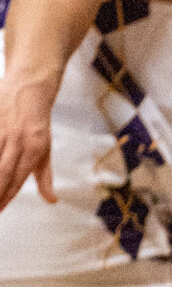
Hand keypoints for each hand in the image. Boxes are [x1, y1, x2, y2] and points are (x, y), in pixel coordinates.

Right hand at [0, 75, 54, 209]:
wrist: (30, 85)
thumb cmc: (37, 123)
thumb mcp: (46, 148)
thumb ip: (45, 176)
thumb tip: (52, 200)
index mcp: (35, 149)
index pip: (18, 180)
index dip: (7, 197)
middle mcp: (19, 141)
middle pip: (2, 173)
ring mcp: (2, 130)